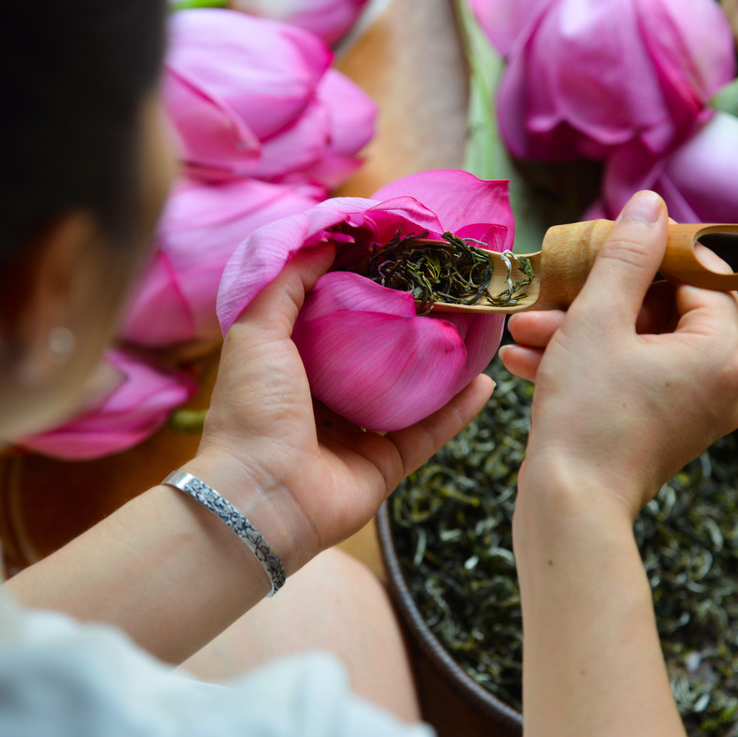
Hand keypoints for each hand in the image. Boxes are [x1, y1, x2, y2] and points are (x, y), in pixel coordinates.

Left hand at [192, 244, 494, 568]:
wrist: (261, 497)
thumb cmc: (253, 410)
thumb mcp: (256, 329)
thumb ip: (286, 282)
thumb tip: (325, 240)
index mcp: (290, 366)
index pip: (333, 317)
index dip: (362, 286)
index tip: (397, 256)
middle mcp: (324, 399)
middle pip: (376, 355)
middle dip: (408, 325)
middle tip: (444, 291)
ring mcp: (357, 434)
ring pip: (410, 393)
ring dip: (442, 364)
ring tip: (474, 329)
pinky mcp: (386, 465)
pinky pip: (429, 432)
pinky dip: (458, 409)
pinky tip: (485, 380)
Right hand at [502, 191, 737, 520]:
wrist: (569, 509)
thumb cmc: (586, 414)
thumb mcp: (598, 320)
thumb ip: (626, 256)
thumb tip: (651, 205)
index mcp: (722, 353)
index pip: (706, 276)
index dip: (654, 254)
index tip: (606, 246)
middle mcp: (723, 384)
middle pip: (673, 310)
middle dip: (607, 296)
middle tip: (561, 287)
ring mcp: (695, 412)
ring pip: (643, 345)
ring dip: (583, 330)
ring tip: (526, 327)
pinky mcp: (664, 431)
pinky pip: (634, 378)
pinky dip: (590, 364)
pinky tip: (529, 358)